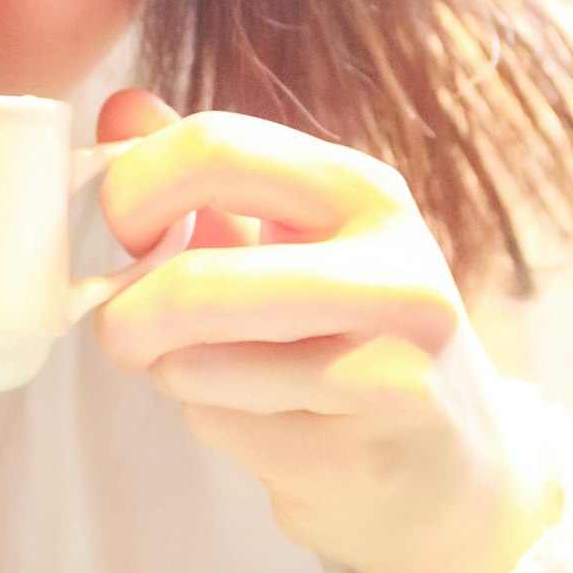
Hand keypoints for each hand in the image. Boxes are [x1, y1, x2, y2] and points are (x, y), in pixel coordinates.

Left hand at [90, 92, 560, 572]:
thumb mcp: (296, 238)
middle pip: (199, 282)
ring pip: (198, 368)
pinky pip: (225, 430)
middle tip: (122, 331)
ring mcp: (391, 371)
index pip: (216, 149)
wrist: (452, 466)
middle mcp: (393, 273)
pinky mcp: (365, 457)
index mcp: (366, 193)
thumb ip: (209, 177)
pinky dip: (215, 427)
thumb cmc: (356, 337)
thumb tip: (120, 107)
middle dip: (130, 314)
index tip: (124, 231)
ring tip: (216, 375)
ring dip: (173, 375)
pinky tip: (270, 426)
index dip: (135, 189)